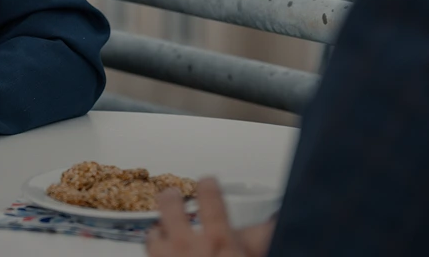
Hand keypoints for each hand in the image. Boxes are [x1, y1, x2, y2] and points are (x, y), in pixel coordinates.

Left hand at [146, 179, 273, 256]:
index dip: (207, 185)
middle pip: (169, 203)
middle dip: (171, 198)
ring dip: (158, 231)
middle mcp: (187, 245)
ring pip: (153, 231)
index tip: (207, 182)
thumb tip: (276, 223)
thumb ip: (258, 242)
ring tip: (163, 230)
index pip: (209, 195)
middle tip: (174, 198)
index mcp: (219, 241)